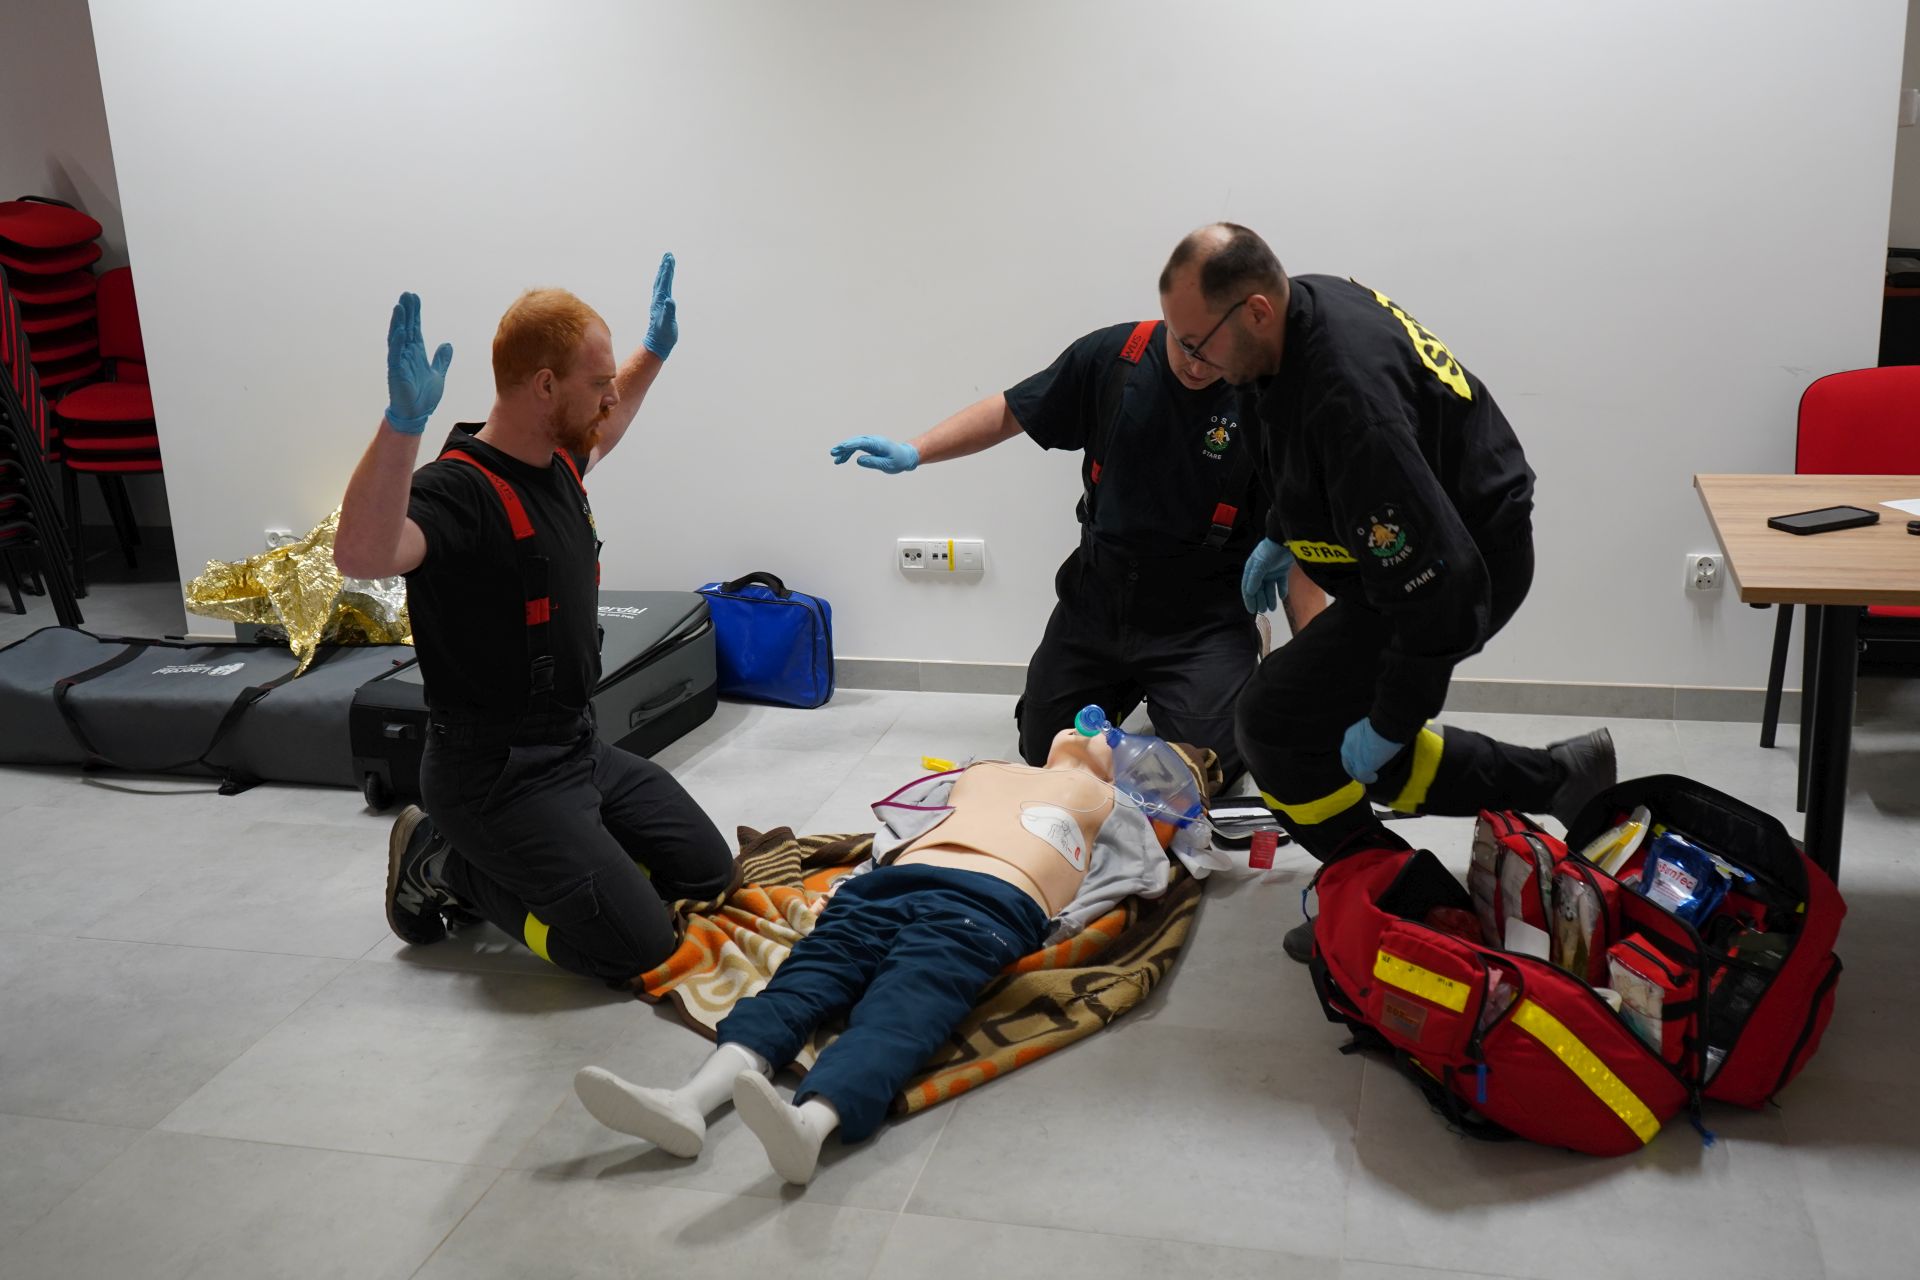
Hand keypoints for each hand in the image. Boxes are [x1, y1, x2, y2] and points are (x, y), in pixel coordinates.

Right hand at [384, 292, 451, 435]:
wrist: (417, 414)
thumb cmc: (424, 396)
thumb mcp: (438, 374)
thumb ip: (441, 359)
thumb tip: (447, 344)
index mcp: (417, 353)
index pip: (415, 329)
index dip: (415, 314)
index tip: (415, 298)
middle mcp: (406, 354)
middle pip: (406, 328)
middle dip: (407, 312)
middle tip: (406, 294)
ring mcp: (400, 362)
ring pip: (398, 338)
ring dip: (399, 322)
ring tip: (400, 306)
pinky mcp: (396, 373)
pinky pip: (395, 355)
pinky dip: (398, 343)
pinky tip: (400, 331)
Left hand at [644, 252, 676, 358]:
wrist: (657, 343)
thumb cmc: (664, 335)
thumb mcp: (668, 324)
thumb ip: (668, 312)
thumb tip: (669, 300)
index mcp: (660, 301)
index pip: (664, 282)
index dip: (667, 271)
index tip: (670, 259)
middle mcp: (658, 299)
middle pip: (661, 279)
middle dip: (665, 267)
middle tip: (668, 255)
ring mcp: (658, 302)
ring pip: (661, 283)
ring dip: (664, 272)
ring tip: (667, 262)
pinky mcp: (660, 305)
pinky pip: (662, 289)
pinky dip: (664, 281)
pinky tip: (665, 279)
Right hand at [829, 436, 919, 473]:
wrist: (905, 457)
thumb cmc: (898, 461)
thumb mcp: (887, 465)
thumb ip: (873, 462)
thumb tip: (858, 460)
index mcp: (878, 444)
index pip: (862, 443)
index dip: (850, 445)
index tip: (841, 448)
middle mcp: (873, 441)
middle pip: (856, 442)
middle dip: (843, 447)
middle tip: (833, 453)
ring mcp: (871, 442)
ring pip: (854, 445)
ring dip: (844, 451)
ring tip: (836, 460)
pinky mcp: (869, 446)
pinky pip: (856, 448)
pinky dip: (848, 453)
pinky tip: (841, 460)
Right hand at [1239, 538, 1293, 613]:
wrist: (1286, 540)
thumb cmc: (1270, 549)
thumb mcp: (1259, 565)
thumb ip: (1254, 579)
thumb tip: (1250, 592)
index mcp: (1251, 570)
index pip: (1248, 588)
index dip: (1249, 600)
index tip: (1252, 610)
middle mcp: (1260, 572)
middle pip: (1259, 590)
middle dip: (1260, 600)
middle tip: (1263, 610)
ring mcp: (1271, 571)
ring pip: (1269, 589)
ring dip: (1270, 598)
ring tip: (1272, 608)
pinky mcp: (1282, 571)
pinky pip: (1281, 583)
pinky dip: (1281, 590)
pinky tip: (1282, 597)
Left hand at [1340, 718, 1404, 784]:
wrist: (1386, 725)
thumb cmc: (1385, 723)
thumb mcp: (1371, 729)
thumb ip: (1368, 738)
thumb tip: (1376, 743)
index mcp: (1350, 735)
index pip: (1349, 751)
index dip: (1355, 758)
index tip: (1363, 761)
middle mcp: (1348, 747)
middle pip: (1348, 763)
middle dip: (1355, 769)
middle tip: (1365, 772)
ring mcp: (1354, 757)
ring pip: (1354, 771)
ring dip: (1362, 775)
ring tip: (1371, 776)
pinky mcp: (1362, 766)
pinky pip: (1363, 776)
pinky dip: (1368, 779)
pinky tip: (1374, 777)